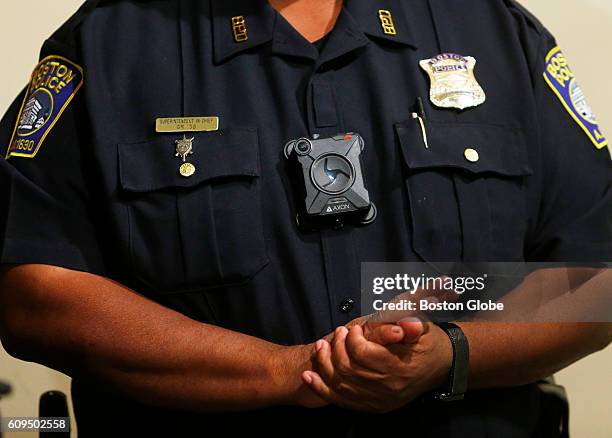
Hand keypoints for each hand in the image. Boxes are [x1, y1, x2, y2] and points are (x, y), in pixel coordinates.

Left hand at [301, 319, 452, 412]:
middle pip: (348, 369)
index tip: (352, 329)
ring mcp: (379, 400)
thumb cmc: (428, 344)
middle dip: (336, 348)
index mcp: (399, 367)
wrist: (441, 367)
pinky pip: (340, 400)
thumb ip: (410, 326)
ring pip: (340, 385)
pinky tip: (309, 376)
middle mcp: (388, 387)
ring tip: (321, 347)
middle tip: (338, 333)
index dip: (352, 339)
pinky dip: (321, 388)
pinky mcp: (372, 406)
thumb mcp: (423, 330)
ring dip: (325, 364)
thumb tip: (405, 325)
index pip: (363, 353)